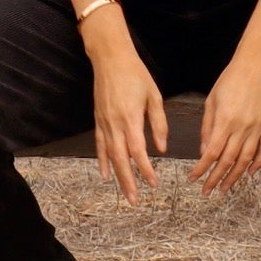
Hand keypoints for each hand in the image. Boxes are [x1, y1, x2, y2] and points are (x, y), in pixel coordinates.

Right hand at [86, 17, 167, 202]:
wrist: (110, 59)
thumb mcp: (154, 96)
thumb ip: (158, 123)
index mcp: (130, 118)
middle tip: (135, 201)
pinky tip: (105, 174)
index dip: (145, 169)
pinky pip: (99, 145)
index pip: (138, 151)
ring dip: (117, 177)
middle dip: (129, 182)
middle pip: (121, 160)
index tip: (154, 183)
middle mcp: (115, 124)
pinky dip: (102, 161)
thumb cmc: (136, 75)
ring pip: (110, 156)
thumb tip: (162, 148)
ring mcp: (104, 123)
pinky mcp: (98, 120)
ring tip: (124, 194)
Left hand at [192, 53, 260, 194]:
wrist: (257, 64)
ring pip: (246, 159)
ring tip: (226, 187)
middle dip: (216, 178)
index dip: (202, 169)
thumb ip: (207, 127)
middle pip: (228, 160)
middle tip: (208, 191)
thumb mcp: (211, 100)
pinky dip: (258, 163)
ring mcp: (258, 127)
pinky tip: (250, 172)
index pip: (211, 153)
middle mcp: (242, 126)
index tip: (194, 179)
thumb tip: (204, 151)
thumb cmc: (230, 79)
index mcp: (225, 120)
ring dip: (235, 176)